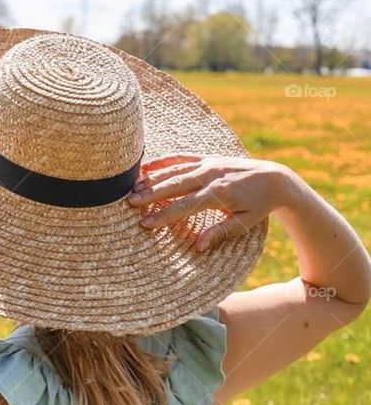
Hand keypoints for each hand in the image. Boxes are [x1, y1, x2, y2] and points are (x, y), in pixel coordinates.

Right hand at [128, 155, 295, 250]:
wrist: (275, 178)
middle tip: (130, 204)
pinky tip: (145, 167)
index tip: (146, 223)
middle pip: (175, 185)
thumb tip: (199, 247)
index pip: (186, 205)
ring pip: (175, 170)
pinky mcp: (208, 158)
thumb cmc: (258, 205)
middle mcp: (211, 175)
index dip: (164, 215)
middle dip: (151, 194)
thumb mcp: (244, 223)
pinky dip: (164, 161)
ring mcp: (208, 164)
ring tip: (132, 189)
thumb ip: (220, 233)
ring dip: (152, 179)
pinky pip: (182, 158)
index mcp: (219, 193)